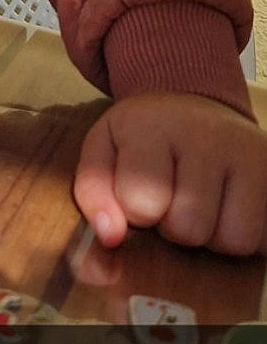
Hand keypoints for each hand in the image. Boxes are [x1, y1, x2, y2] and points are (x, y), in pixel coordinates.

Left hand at [73, 92, 266, 256]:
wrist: (194, 104)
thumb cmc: (144, 138)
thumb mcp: (104, 151)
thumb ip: (94, 192)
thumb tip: (110, 237)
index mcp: (152, 126)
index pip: (141, 200)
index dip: (136, 212)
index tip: (139, 193)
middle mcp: (208, 135)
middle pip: (190, 227)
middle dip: (175, 228)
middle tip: (174, 202)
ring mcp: (250, 152)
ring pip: (234, 239)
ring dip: (213, 238)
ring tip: (202, 209)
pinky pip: (265, 238)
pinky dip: (247, 237)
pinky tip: (230, 211)